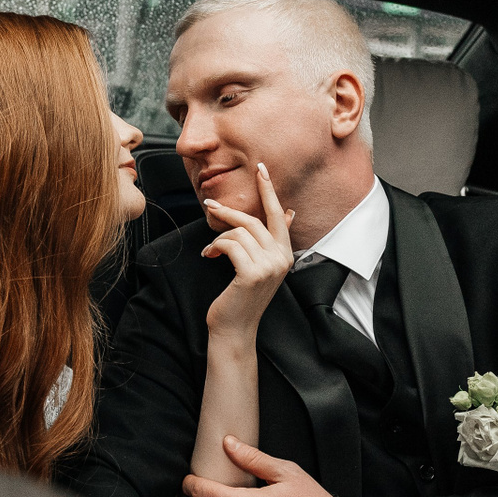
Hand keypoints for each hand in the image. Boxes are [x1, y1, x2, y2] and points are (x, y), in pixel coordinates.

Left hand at [201, 162, 293, 337]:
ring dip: (219, 240)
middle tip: (209, 205)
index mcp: (286, 253)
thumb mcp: (262, 265)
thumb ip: (274, 239)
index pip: (277, 214)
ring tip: (211, 252)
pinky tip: (209, 257)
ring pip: (238, 233)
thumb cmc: (243, 296)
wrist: (235, 328)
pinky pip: (229, 245)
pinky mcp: (252, 273)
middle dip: (228, 211)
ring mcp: (269, 266)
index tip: (261, 168)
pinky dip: (215, 248)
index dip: (269, 190)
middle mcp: (282, 258)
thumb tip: (288, 213)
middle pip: (254, 220)